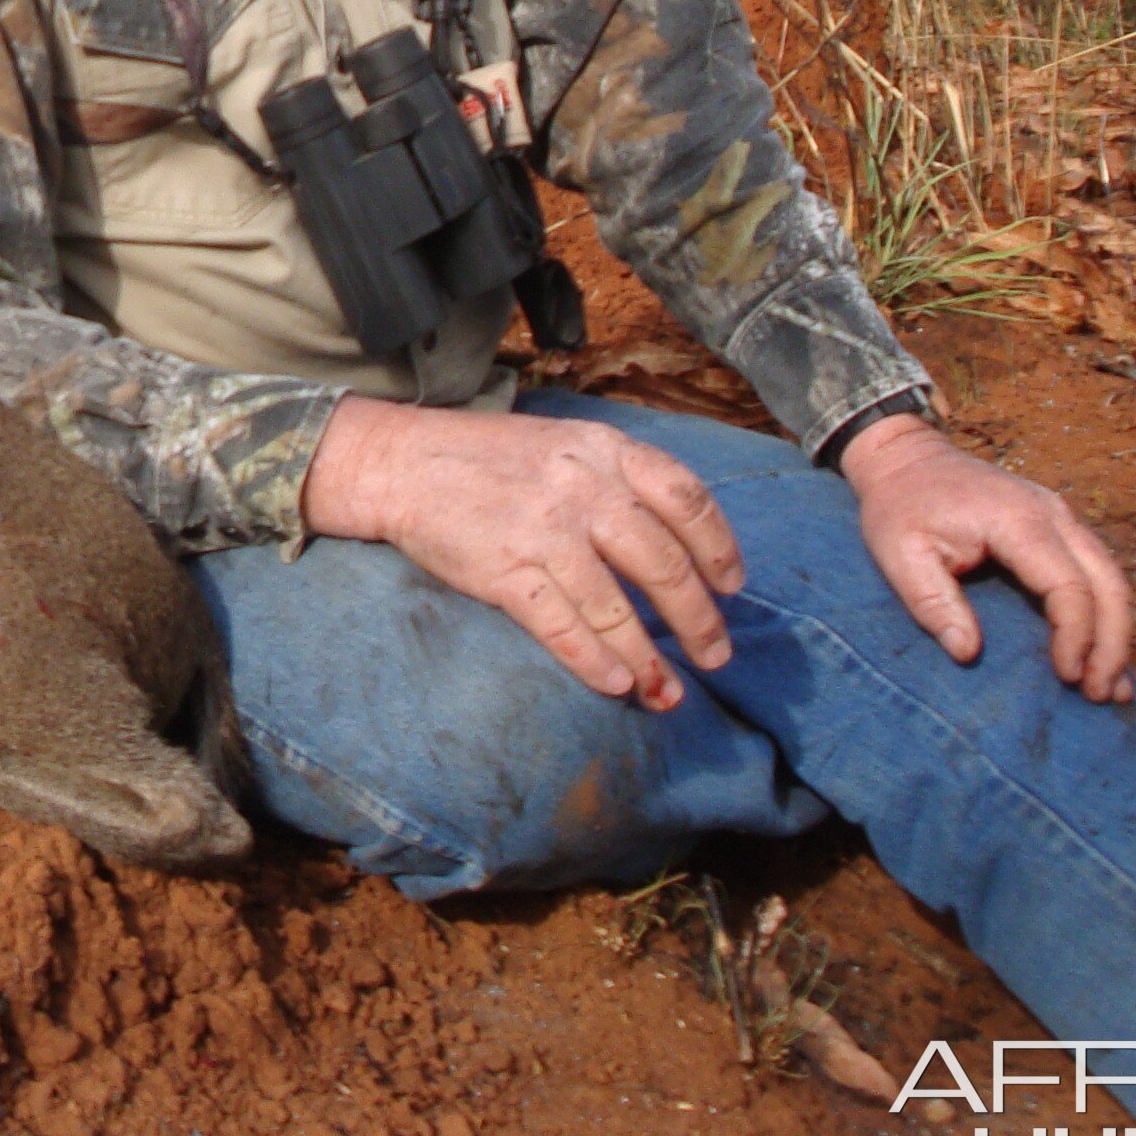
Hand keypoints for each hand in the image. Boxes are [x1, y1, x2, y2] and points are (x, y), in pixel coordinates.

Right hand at [301, 398, 744, 710]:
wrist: (402, 462)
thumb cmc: (488, 458)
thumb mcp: (565, 442)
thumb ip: (617, 478)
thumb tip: (677, 540)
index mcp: (604, 450)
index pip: (686, 499)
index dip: (719, 548)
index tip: (733, 586)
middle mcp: (583, 488)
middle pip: (663, 563)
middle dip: (697, 620)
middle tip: (716, 655)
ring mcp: (543, 532)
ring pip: (617, 608)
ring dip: (649, 660)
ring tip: (668, 693)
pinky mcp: (504, 572)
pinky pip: (563, 627)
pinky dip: (595, 661)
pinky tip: (616, 683)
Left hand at [837, 415, 1135, 702]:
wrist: (905, 457)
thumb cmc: (900, 506)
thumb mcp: (899, 554)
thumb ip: (932, 601)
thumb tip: (968, 653)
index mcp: (1017, 521)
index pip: (1069, 586)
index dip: (1076, 636)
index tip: (1066, 677)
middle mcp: (1053, 514)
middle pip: (1107, 583)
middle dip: (1112, 644)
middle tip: (1101, 696)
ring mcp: (1061, 515)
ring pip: (1111, 576)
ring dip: (1117, 633)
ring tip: (1112, 688)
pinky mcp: (1059, 524)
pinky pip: (1096, 569)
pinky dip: (1106, 612)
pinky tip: (1105, 653)